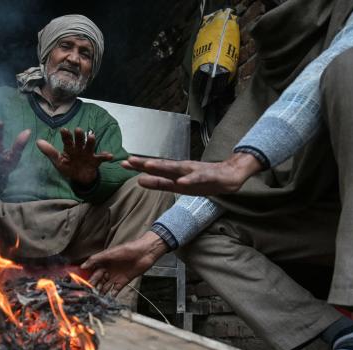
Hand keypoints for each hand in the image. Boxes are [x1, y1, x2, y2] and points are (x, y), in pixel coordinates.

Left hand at [37, 127, 112, 185]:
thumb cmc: (68, 167)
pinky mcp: (96, 161)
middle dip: (79, 136)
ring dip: (91, 142)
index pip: (67, 141)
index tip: (63, 130)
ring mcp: (88, 154)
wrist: (80, 178)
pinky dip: (106, 157)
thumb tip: (38, 141)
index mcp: (70, 148)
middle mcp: (79, 149)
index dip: (65, 136)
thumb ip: (49, 152)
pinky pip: (101, 158)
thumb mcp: (58, 161)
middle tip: (78, 130)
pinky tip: (109, 156)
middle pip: (79, 141)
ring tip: (91, 137)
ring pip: (90, 146)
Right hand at [81, 231, 168, 295]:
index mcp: (103, 263)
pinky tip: (107, 299)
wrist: (144, 253)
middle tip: (88, 293)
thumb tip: (82, 266)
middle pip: (98, 281)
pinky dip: (111, 295)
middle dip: (93, 287)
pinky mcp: (123, 282)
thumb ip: (95, 259)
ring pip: (105, 287)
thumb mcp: (109, 253)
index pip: (92, 272)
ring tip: (96, 298)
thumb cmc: (127, 249)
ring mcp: (115, 277)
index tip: (81, 285)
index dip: (87, 278)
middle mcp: (108, 270)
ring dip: (101, 292)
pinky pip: (115, 290)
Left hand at [123, 152, 261, 195]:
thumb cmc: (203, 180)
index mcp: (175, 172)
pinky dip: (188, 180)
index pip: (154, 169)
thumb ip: (159, 183)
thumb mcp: (177, 185)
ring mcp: (194, 171)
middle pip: (160, 166)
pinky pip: (196, 179)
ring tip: (148, 166)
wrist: (229, 176)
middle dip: (144, 164)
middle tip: (129, 161)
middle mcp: (182, 169)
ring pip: (176, 169)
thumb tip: (139, 180)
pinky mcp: (207, 176)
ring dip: (162, 167)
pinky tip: (181, 181)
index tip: (123, 164)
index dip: (139, 167)